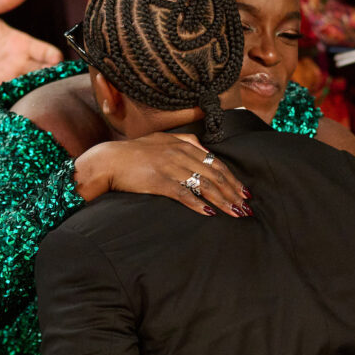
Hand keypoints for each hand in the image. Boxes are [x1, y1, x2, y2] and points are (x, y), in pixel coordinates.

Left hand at [0, 0, 61, 94]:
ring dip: (38, 89)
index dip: (55, 56)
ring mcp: (3, 76)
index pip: (45, 51)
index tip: (59, 59)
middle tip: (59, 78)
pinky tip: (23, 97)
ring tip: (45, 90)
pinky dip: (18, 97)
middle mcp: (15, 61)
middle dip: (53, 76)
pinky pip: (8, 95)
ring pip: (29, 85)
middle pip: (42, 71)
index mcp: (19, 42)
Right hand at [75, 131, 251, 215]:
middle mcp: (180, 153)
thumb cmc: (134, 153)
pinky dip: (198, 204)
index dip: (232, 178)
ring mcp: (170, 167)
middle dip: (233, 191)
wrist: (108, 161)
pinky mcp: (158, 181)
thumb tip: (204, 150)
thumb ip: (184, 143)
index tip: (244, 191)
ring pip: (204, 184)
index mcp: (183, 143)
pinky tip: (209, 214)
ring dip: (222, 200)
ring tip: (235, 212)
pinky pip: (183, 194)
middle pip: (215, 174)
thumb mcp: (161, 140)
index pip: (216, 162)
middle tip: (246, 206)